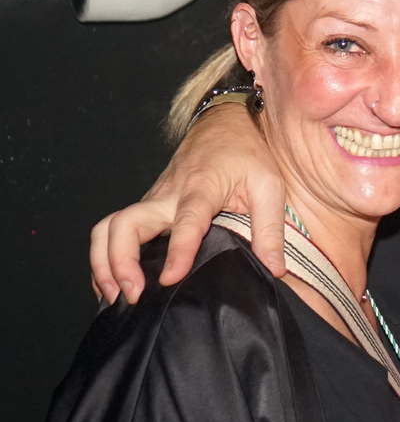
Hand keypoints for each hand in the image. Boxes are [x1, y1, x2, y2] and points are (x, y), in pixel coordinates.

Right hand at [90, 103, 283, 303]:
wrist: (224, 125)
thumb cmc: (246, 154)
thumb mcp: (270, 186)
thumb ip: (270, 229)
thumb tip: (274, 268)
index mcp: (200, 189)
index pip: (185, 223)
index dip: (177, 252)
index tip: (168, 279)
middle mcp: (167, 196)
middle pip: (125, 224)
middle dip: (119, 260)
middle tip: (132, 294)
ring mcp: (152, 202)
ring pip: (110, 227)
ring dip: (104, 261)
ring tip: (115, 296)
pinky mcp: (148, 208)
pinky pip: (115, 231)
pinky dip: (105, 256)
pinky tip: (112, 284)